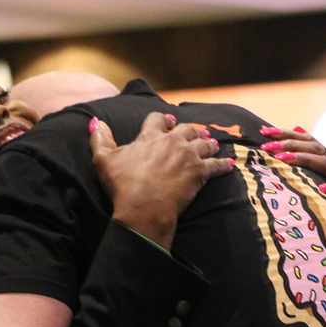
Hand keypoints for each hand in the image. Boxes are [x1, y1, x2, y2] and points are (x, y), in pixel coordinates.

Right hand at [90, 112, 233, 249]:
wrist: (143, 207)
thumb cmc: (122, 185)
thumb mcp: (103, 160)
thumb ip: (99, 138)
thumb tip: (95, 121)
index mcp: (149, 137)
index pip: (157, 119)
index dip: (163, 119)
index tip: (168, 120)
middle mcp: (172, 142)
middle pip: (186, 129)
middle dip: (190, 129)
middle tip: (194, 131)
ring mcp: (188, 156)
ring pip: (204, 143)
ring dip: (209, 142)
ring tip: (212, 143)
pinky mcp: (200, 173)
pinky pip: (217, 166)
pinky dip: (224, 164)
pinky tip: (230, 164)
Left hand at [260, 127, 325, 258]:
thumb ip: (316, 164)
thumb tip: (298, 132)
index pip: (311, 142)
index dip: (288, 134)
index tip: (263, 131)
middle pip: (317, 149)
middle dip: (290, 144)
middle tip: (266, 146)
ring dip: (306, 160)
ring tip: (282, 159)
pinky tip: (322, 190)